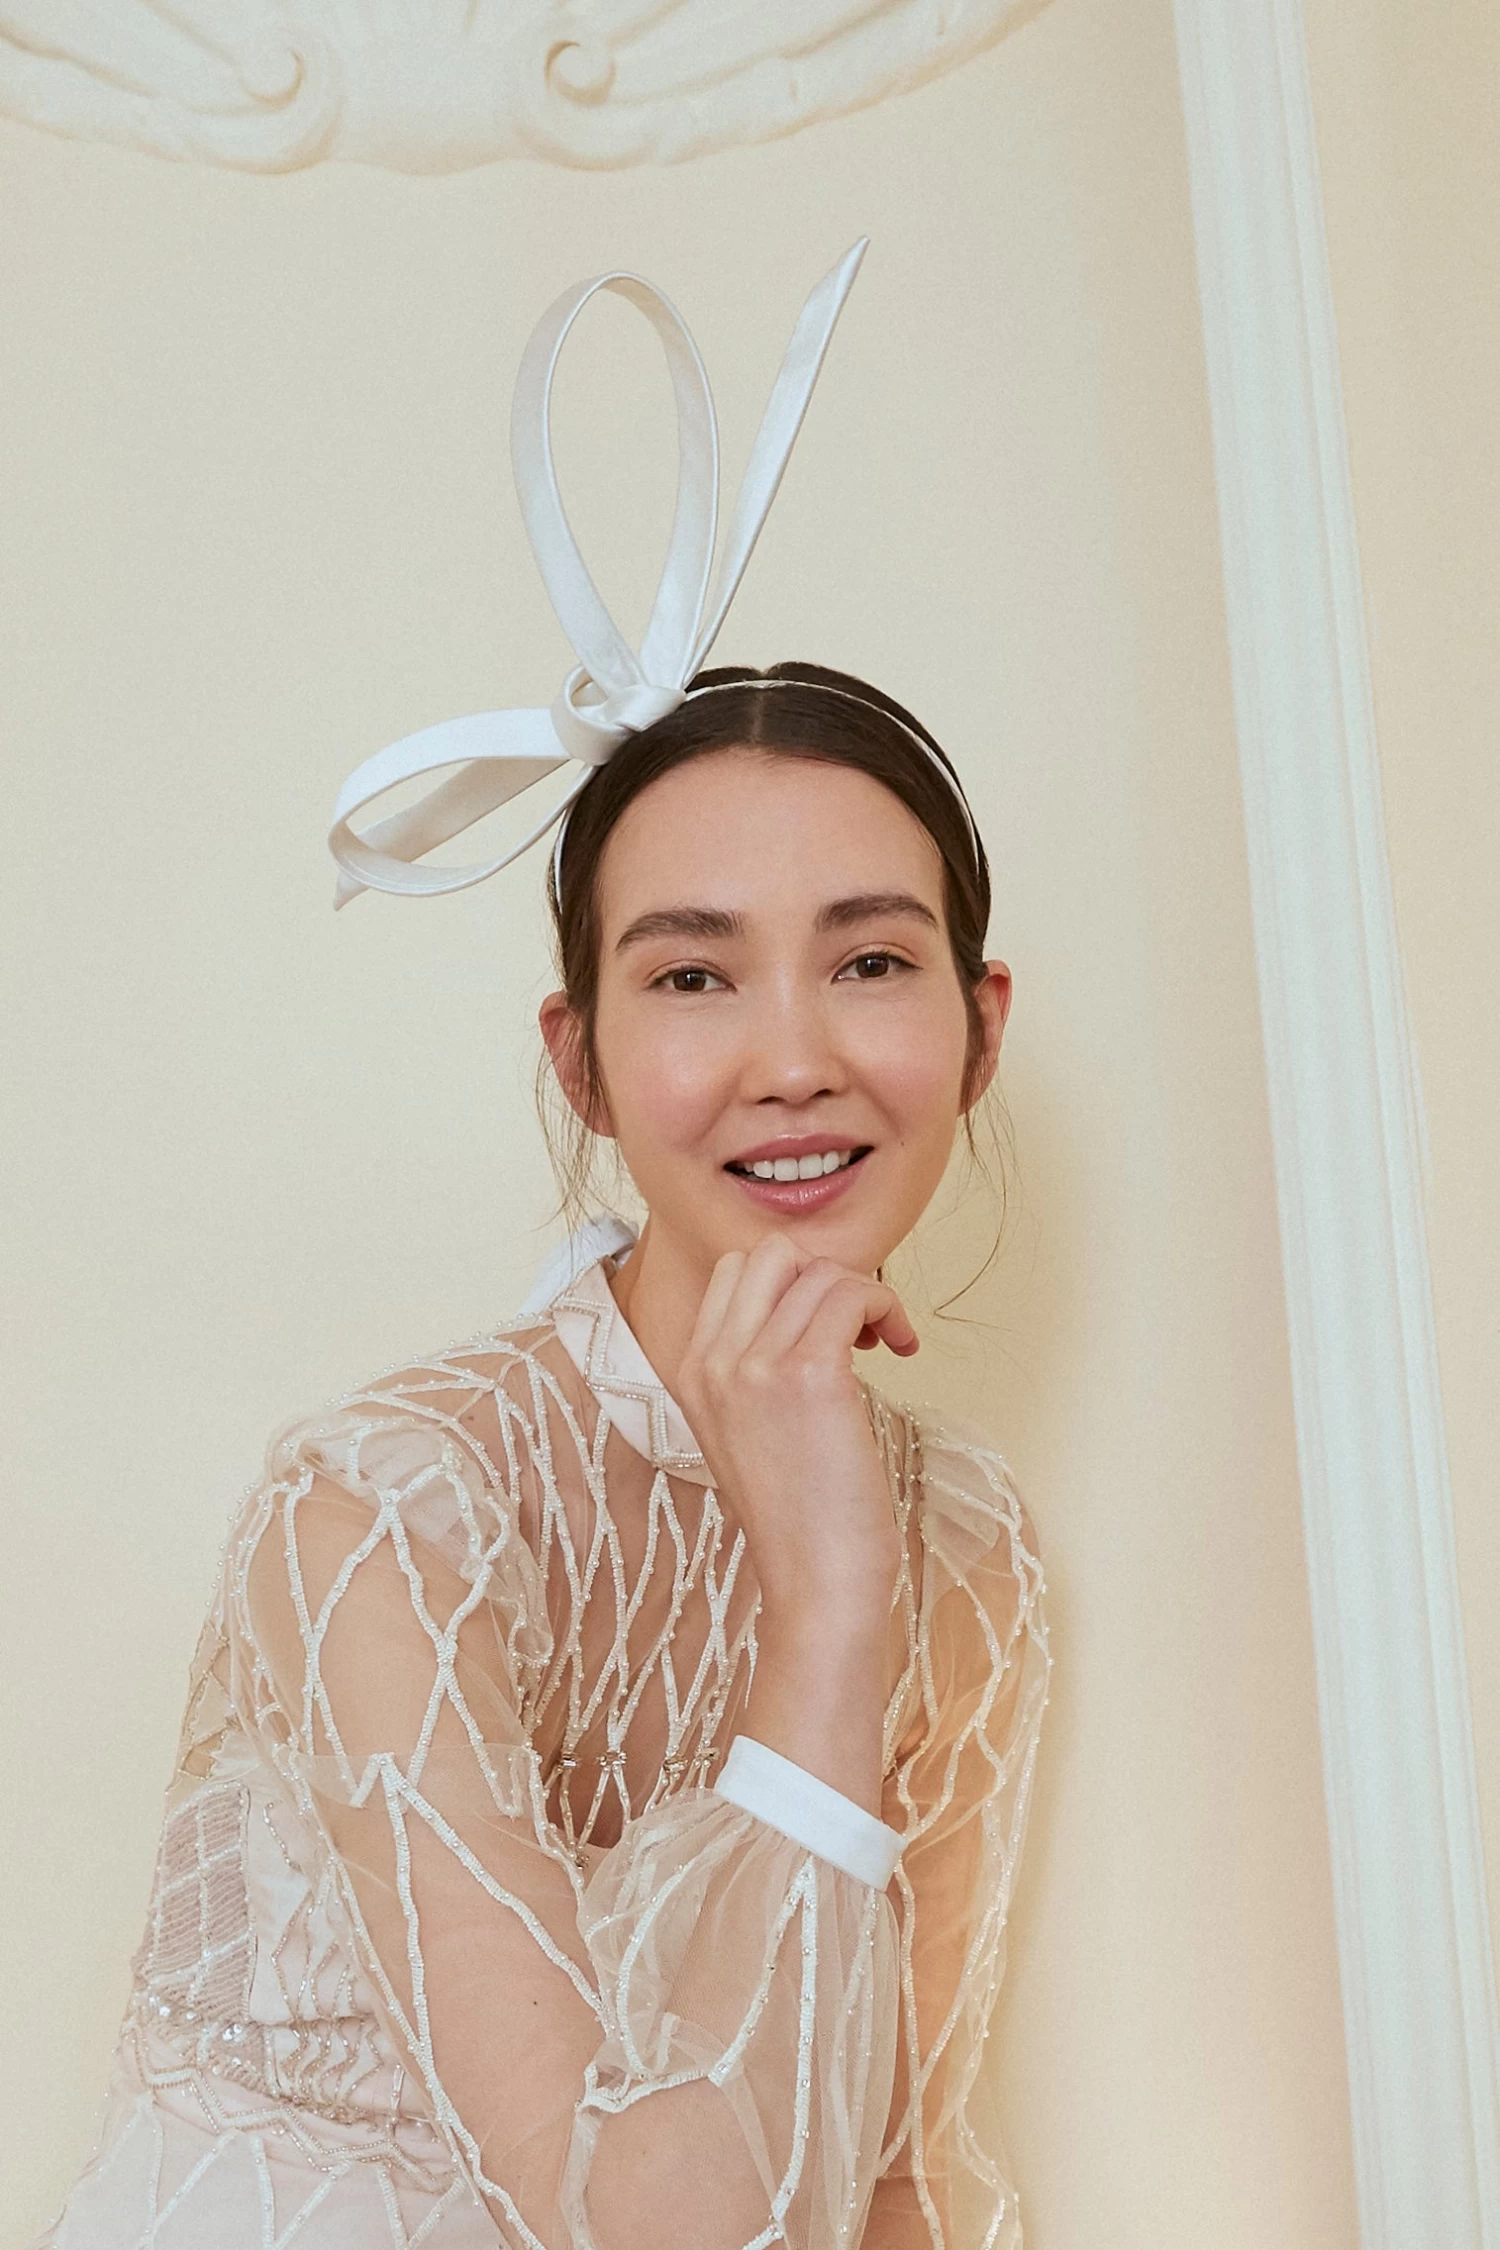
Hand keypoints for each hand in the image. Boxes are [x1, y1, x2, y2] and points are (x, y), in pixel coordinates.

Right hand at [675, 1233, 918, 1626]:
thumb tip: (812, 1306)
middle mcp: (713, 1361)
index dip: (793, 1283)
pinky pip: (852, 1294)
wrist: (817, 1583)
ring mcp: (754, 1365)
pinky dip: (886, 1306)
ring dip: (867, 1294)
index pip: (735, 1273)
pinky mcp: (809, 1374)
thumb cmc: (801, 1517)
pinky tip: (902, 1346)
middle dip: (824, 1274)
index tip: (830, 1323)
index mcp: (692, 1371)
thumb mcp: (749, 1431)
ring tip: (885, 1339)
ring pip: (820, 1271)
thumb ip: (756, 1369)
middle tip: (855, 1323)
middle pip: (770, 1254)